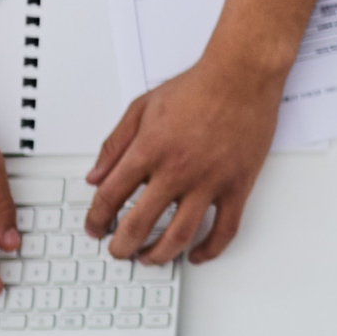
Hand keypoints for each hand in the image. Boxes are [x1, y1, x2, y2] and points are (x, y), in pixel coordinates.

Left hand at [88, 48, 289, 263]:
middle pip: (139, 223)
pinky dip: (210, 249)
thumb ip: (114, 144)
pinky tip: (197, 255)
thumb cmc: (196, 87)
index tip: (94, 227)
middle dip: (122, 245)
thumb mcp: (141, 107)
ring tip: (150, 259)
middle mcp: (177, 170)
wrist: (242, 76)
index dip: (96, 218)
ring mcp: (210, 181)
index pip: (110, 196)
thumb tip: (95, 177)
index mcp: (149, 150)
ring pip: (179, 235)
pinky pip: (225, 229)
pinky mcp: (238, 185)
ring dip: (159, 255)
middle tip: (117, 251)